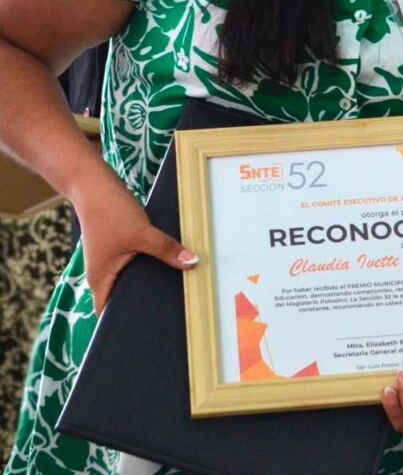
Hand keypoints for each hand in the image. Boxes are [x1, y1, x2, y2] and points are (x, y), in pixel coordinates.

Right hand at [76, 171, 198, 313]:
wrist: (95, 185)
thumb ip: (166, 249)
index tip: (153, 331)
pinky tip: (172, 261)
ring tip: (179, 286)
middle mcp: (104, 276)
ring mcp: (112, 262)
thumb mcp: (142, 232)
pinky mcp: (120, 249)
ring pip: (135, 279)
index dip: (129, 324)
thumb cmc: (110, 211)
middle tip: (176, 310)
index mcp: (101, 282)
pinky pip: (138, 264)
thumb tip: (193, 263)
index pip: (111, 316)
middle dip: (148, 303)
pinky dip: (152, 264)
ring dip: (153, 280)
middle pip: (127, 299)